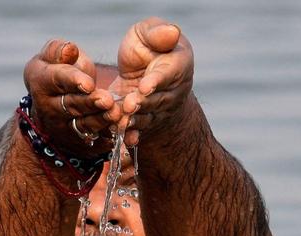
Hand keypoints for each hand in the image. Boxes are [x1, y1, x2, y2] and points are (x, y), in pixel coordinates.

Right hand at [23, 39, 121, 154]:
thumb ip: (58, 50)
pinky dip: (108, 137)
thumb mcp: (50, 56)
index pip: (57, 80)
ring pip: (84, 125)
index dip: (73, 81)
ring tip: (116, 113)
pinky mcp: (78, 141)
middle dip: (90, 103)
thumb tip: (70, 50)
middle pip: (72, 105)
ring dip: (101, 120)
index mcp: (40, 82)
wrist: (51, 104)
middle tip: (107, 100)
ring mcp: (63, 127)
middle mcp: (48, 108)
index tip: (88, 83)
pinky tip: (121, 131)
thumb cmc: (55, 71)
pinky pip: (95, 140)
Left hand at [109, 18, 193, 146]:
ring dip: (135, 121)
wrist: (144, 69)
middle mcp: (173, 90)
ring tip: (122, 122)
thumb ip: (157, 33)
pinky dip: (132, 135)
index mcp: (178, 64)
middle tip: (129, 105)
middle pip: (157, 99)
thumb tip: (171, 32)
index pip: (167, 74)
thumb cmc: (148, 46)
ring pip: (148, 116)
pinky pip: (140, 129)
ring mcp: (161, 108)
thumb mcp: (147, 32)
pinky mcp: (146, 120)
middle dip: (142, 104)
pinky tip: (125, 139)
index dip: (156, 81)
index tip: (145, 86)